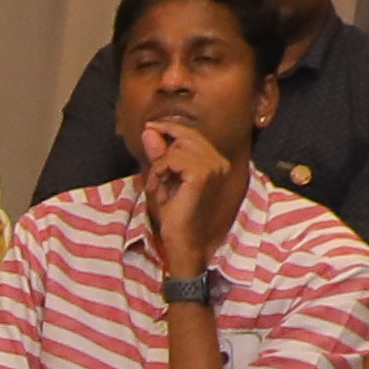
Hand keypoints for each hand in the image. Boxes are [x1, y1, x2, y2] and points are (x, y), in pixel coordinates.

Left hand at [134, 115, 242, 280]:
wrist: (183, 242)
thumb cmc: (176, 214)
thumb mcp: (165, 179)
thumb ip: (160, 154)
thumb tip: (149, 130)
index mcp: (216, 162)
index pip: (192, 134)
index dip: (169, 127)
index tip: (149, 127)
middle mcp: (219, 161)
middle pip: (186, 136)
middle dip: (163, 149)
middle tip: (154, 173)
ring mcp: (214, 167)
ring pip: (177, 147)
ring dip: (159, 165)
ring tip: (158, 186)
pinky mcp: (202, 174)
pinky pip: (172, 158)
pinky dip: (159, 171)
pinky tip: (158, 189)